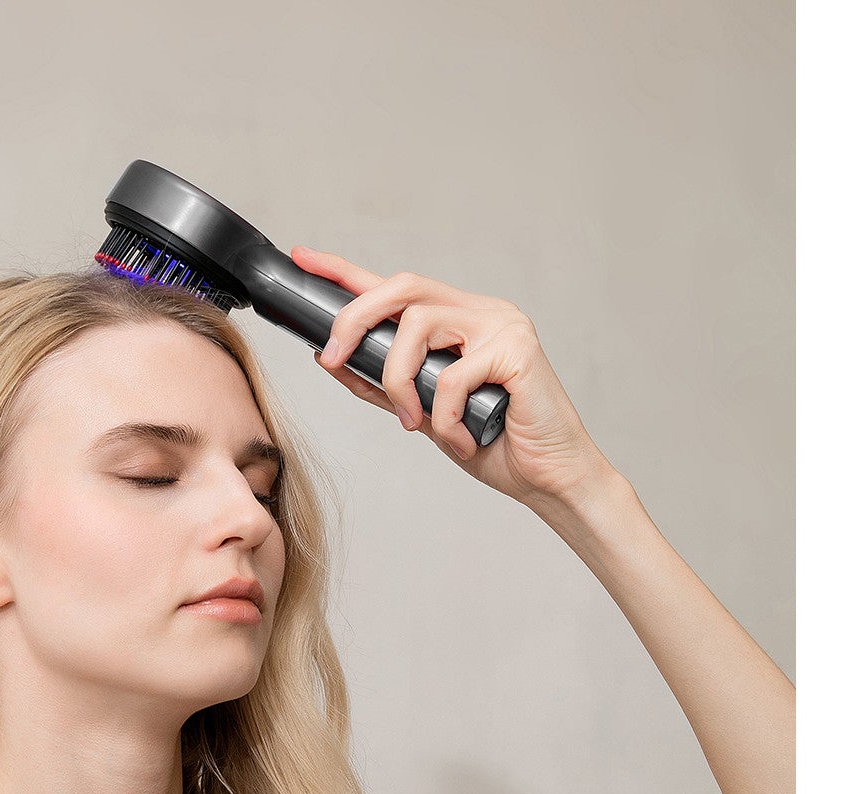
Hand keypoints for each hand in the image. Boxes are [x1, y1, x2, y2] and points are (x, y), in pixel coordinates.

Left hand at [291, 244, 619, 508]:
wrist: (547, 477)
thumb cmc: (494, 444)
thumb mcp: (424, 414)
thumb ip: (384, 385)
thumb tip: (331, 359)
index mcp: (457, 321)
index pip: (395, 287)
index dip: (346, 271)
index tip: (304, 258)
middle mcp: (480, 312)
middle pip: (401, 288)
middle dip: (354, 320)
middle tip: (331, 358)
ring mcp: (502, 325)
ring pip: (419, 327)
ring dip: (399, 381)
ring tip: (414, 422)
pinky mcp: (518, 350)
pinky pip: (452, 377)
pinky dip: (444, 418)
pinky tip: (461, 440)